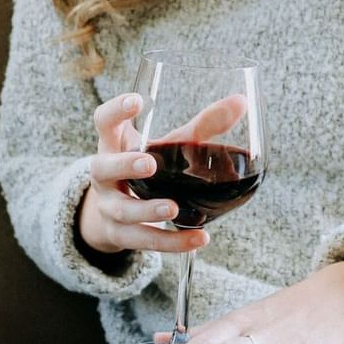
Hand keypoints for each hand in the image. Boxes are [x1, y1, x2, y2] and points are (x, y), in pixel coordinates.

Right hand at [77, 92, 222, 258]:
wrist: (114, 213)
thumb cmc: (148, 167)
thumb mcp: (168, 145)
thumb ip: (202, 126)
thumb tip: (241, 102)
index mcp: (113, 144)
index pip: (104, 122)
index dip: (116, 110)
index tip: (137, 101)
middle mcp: (104, 175)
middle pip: (103, 168)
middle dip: (124, 166)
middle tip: (150, 164)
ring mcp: (109, 207)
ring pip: (123, 210)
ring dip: (147, 210)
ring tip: (172, 208)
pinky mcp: (121, 235)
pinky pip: (144, 240)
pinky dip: (172, 243)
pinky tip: (198, 240)